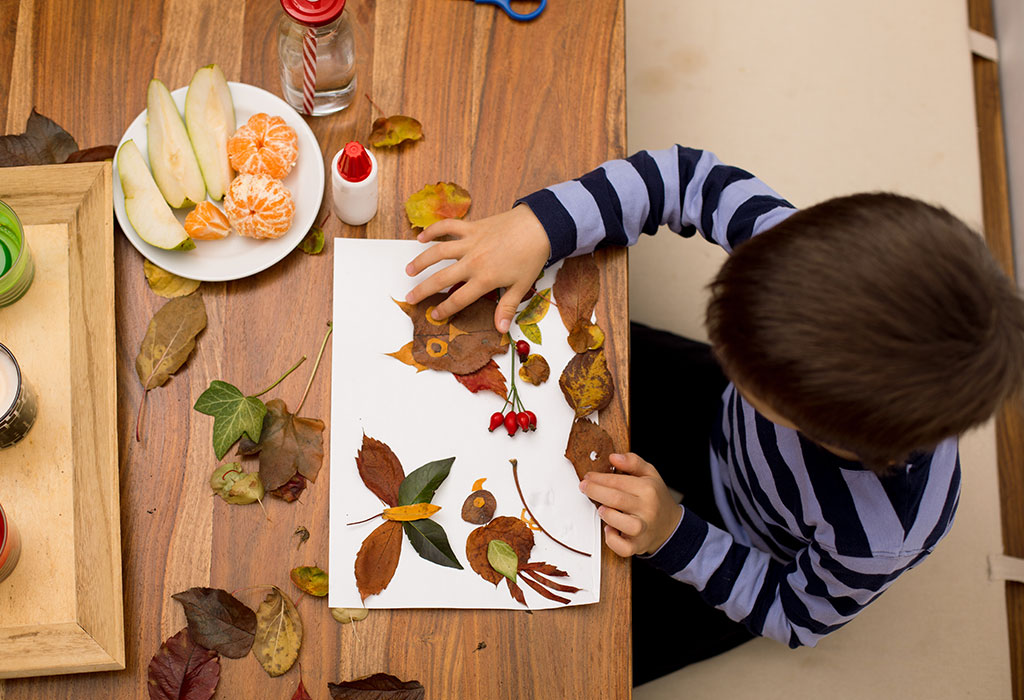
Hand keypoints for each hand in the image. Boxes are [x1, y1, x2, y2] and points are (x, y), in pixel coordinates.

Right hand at [404, 205, 550, 331]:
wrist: (538, 227)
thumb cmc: (531, 257)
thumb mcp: (521, 286)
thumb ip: (507, 308)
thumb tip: (501, 329)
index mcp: (484, 279)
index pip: (458, 299)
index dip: (445, 309)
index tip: (434, 316)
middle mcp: (472, 261)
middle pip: (441, 278)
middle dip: (423, 290)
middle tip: (410, 297)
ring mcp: (470, 242)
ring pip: (438, 251)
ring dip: (421, 261)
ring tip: (408, 270)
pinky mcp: (471, 227)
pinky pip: (447, 227)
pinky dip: (433, 230)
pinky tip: (421, 237)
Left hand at [579, 453, 682, 556]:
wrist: (670, 525)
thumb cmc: (655, 498)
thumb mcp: (650, 474)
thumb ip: (633, 462)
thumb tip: (614, 457)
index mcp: (648, 489)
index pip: (619, 481)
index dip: (599, 478)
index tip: (589, 477)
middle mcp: (647, 509)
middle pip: (617, 499)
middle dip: (595, 491)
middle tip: (585, 487)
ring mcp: (644, 529)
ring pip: (624, 524)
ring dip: (608, 515)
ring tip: (601, 508)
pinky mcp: (638, 545)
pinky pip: (624, 547)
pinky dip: (613, 540)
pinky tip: (609, 529)